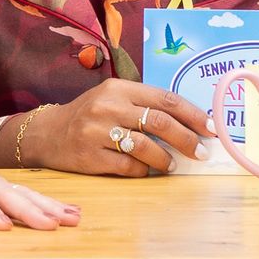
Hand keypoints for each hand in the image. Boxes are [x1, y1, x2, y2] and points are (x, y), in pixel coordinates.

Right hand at [24, 81, 213, 176]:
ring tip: (172, 164)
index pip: (164, 99)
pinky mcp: (90, 156)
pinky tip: (147, 170)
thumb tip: (190, 123)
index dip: (193, 114)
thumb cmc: (88, 116)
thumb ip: (144, 106)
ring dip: (167, 159)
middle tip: (202, 153)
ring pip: (147, 147)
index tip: (212, 129)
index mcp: (118, 88)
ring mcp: (97, 131)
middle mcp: (107, 106)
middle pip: (160, 122)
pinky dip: (144, 170)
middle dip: (188, 140)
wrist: (47, 133)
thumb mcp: (112, 99)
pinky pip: (129, 167)